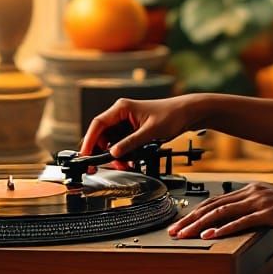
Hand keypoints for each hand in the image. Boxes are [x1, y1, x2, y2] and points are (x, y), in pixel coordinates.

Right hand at [79, 94, 201, 159]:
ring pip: (112, 142)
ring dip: (116, 155)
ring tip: (125, 165)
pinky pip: (122, 143)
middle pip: (102, 135)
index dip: (89, 140)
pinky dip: (124, 153)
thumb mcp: (150, 132)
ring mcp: (126, 122)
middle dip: (104, 152)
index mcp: (122, 108)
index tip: (85, 155)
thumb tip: (113, 153)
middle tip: (105, 166)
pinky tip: (130, 161)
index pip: (98, 124)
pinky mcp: (132, 130)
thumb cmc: (172, 115)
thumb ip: (131, 143)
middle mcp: (121, 114)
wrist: (187, 114)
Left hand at [167, 179, 272, 238]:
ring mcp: (260, 201)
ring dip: (199, 225)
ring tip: (183, 236)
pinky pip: (242, 221)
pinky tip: (211, 236)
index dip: (195, 212)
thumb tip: (243, 220)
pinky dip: (223, 228)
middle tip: (172, 232)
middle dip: (189, 219)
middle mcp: (252, 192)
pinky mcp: (270, 213)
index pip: (216, 201)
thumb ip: (258, 209)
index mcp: (251, 190)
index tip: (180, 223)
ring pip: (222, 212)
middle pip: (212, 205)